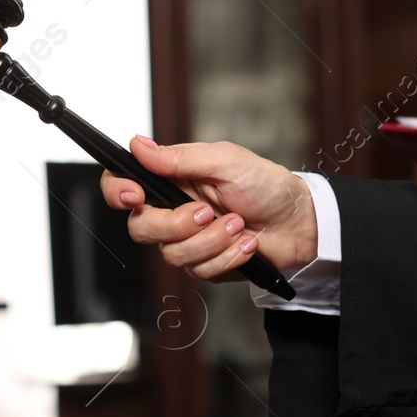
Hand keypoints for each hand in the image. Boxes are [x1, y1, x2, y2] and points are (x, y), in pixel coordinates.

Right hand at [100, 136, 316, 284]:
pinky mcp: (205, 265)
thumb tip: (139, 145)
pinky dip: (228, 256)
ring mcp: (187, 241)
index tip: (135, 195)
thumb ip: (179, 158)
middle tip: (207, 212)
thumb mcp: (225, 161)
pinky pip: (200, 271)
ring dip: (211, 241)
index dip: (118, 191)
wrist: (298, 222)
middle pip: (141, 228)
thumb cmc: (265, 184)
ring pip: (172, 254)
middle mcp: (173, 210)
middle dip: (175, 225)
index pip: (123, 184)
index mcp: (172, 180)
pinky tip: (247, 244)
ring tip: (238, 224)